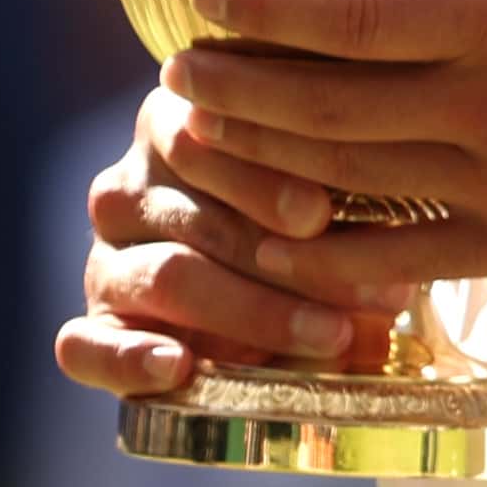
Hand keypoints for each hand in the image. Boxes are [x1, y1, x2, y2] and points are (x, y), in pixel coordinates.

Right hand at [60, 90, 394, 400]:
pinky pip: (85, 344)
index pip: (200, 135)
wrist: (274, 286)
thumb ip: (354, 195)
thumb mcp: (342, 195)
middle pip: (196, 218)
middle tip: (364, 293)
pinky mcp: (92, 328)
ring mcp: (106, 259)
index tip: (322, 215)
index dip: (262, 176)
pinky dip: (129, 359)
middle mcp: (128, 186)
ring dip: (253, 311)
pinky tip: (180, 367)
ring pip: (165, 278)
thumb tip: (401, 242)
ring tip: (330, 335)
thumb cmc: (323, 219)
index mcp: (177, 120)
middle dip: (287, 260)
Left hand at [126, 0, 486, 326]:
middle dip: (236, 87)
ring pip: (342, 177)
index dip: (266, 10)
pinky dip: (325, 256)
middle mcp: (484, 102)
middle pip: (322, 99)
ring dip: (259, 161)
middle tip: (171, 76)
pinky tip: (275, 247)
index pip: (355, 15)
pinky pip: (396, 258)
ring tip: (195, 146)